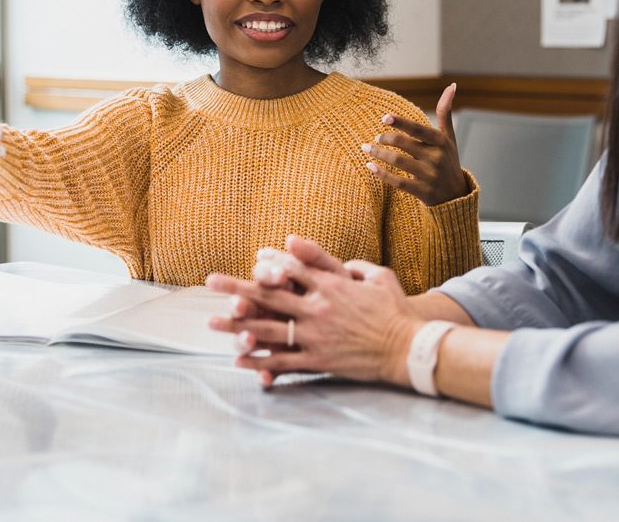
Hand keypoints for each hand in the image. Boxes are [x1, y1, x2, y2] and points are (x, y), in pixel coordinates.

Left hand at [207, 237, 422, 388]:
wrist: (407, 348)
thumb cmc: (396, 312)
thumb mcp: (380, 278)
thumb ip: (356, 266)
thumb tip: (341, 262)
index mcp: (331, 285)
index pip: (293, 270)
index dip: (270, 264)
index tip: (252, 258)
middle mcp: (318, 308)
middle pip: (270, 296)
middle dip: (238, 287)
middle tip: (211, 282)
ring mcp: (316, 336)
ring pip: (268, 329)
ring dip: (238, 326)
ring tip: (212, 322)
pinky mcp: (318, 361)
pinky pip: (283, 361)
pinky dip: (261, 361)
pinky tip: (239, 360)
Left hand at [362, 83, 469, 205]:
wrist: (456, 196)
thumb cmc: (449, 160)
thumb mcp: (449, 137)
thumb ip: (446, 112)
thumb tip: (452, 85)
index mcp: (441, 142)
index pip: (418, 129)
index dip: (401, 123)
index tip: (384, 118)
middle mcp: (436, 158)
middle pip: (404, 145)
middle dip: (386, 138)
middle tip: (376, 137)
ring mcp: (429, 176)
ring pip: (398, 162)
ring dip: (379, 154)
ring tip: (367, 148)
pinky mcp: (422, 192)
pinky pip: (398, 182)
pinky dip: (382, 173)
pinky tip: (369, 166)